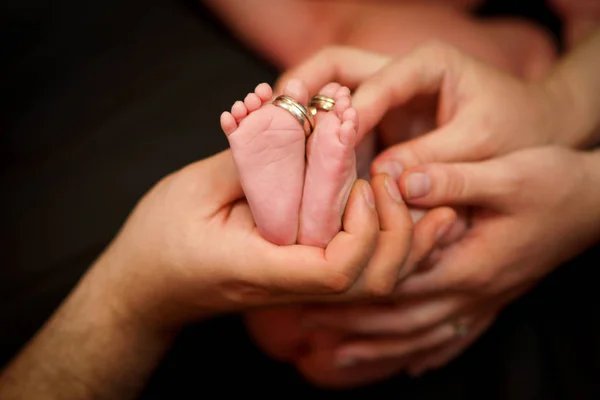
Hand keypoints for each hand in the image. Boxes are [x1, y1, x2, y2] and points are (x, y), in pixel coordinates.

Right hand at [100, 150, 455, 329]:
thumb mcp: (196, 189)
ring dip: (402, 238)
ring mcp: (299, 284)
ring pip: (373, 279)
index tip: (359, 184)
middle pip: (373, 281)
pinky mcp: (301, 273)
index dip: (362, 228)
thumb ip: (252, 159)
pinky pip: (356, 267)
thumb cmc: (160, 240)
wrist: (147, 287)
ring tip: (413, 193)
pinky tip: (398, 209)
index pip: (338, 270)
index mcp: (263, 269)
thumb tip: (299, 122)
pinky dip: (385, 240)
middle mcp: (291, 284)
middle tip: (392, 178)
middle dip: (398, 232)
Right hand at [278, 43, 566, 179]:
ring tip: (272, 145)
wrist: (526, 134)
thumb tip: (386, 179)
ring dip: (300, 117)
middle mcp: (396, 74)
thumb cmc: (513, 130)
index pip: (371, 78)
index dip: (346, 112)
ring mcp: (382, 100)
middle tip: (269, 119)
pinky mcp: (376, 125)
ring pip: (325, 94)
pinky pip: (336, 128)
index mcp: (426, 64)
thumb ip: (436, 160)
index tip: (328, 144)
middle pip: (332, 66)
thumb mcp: (481, 144)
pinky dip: (315, 144)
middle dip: (299, 88)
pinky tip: (299, 167)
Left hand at [294, 146, 599, 385]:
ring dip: (380, 348)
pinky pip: (455, 336)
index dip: (352, 292)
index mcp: (467, 263)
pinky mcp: (494, 297)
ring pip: (422, 335)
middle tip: (305, 332)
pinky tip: (409, 366)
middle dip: (352, 328)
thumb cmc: (555, 183)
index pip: (395, 286)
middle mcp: (472, 291)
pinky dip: (426, 353)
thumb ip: (453, 178)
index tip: (312, 297)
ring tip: (339, 357)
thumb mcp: (507, 173)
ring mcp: (484, 299)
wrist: (597, 202)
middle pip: (400, 320)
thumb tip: (399, 179)